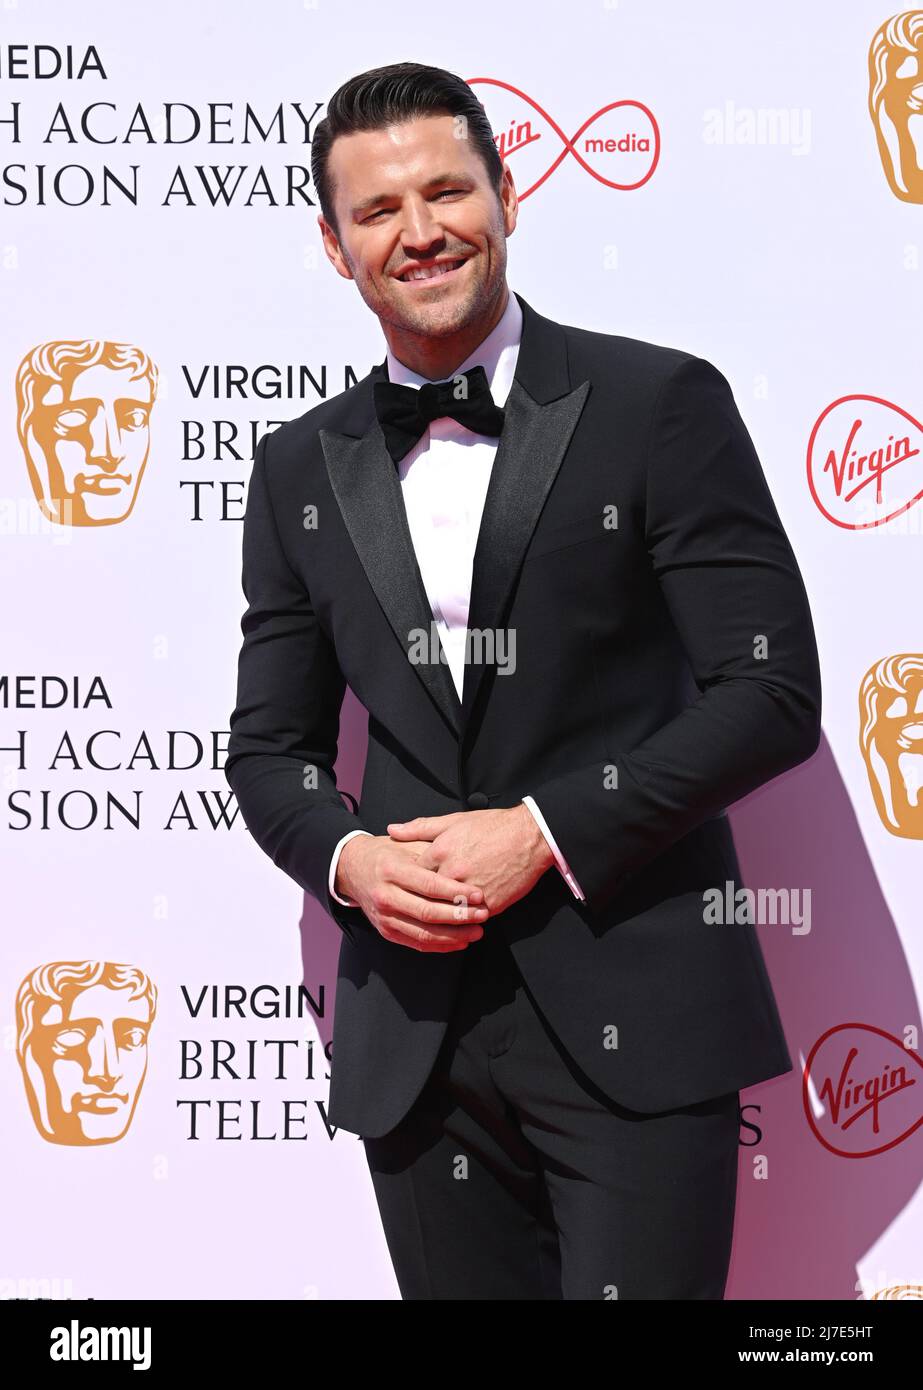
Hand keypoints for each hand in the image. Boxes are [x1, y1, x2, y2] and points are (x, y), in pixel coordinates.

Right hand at [336, 833, 488, 951]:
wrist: (352, 868)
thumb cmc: (387, 854)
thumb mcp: (407, 844)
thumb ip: (432, 853)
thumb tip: (463, 863)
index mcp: (391, 869)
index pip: (429, 885)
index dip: (456, 893)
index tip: (478, 895)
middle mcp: (385, 895)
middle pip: (427, 912)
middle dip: (459, 916)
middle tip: (482, 914)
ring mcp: (384, 916)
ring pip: (423, 933)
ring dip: (454, 935)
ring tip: (477, 931)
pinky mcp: (386, 931)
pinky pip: (416, 943)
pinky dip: (440, 946)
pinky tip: (460, 941)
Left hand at [386, 805, 554, 915]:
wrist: (530, 836)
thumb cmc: (493, 827)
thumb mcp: (453, 821)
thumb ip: (420, 827)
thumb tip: (392, 830)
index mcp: (440, 852)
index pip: (414, 877)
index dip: (412, 883)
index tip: (411, 888)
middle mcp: (452, 873)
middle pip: (426, 898)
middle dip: (422, 905)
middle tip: (418, 910)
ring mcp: (471, 890)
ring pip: (447, 913)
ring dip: (443, 918)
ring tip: (440, 920)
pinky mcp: (490, 904)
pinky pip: (470, 919)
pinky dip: (465, 922)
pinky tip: (462, 924)